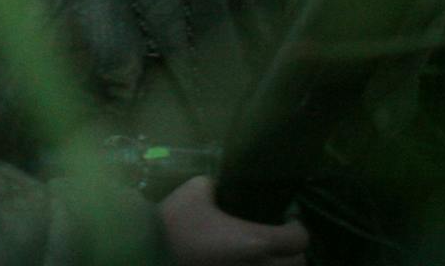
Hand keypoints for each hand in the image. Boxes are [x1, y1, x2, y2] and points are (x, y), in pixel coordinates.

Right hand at [155, 175, 307, 264]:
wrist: (146, 253)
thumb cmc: (174, 224)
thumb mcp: (196, 191)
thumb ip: (216, 186)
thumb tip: (219, 186)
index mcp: (256, 242)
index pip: (298, 240)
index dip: (296, 227)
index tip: (287, 220)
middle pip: (297, 264)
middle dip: (292, 251)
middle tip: (277, 239)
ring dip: (278, 265)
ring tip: (262, 255)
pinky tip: (244, 263)